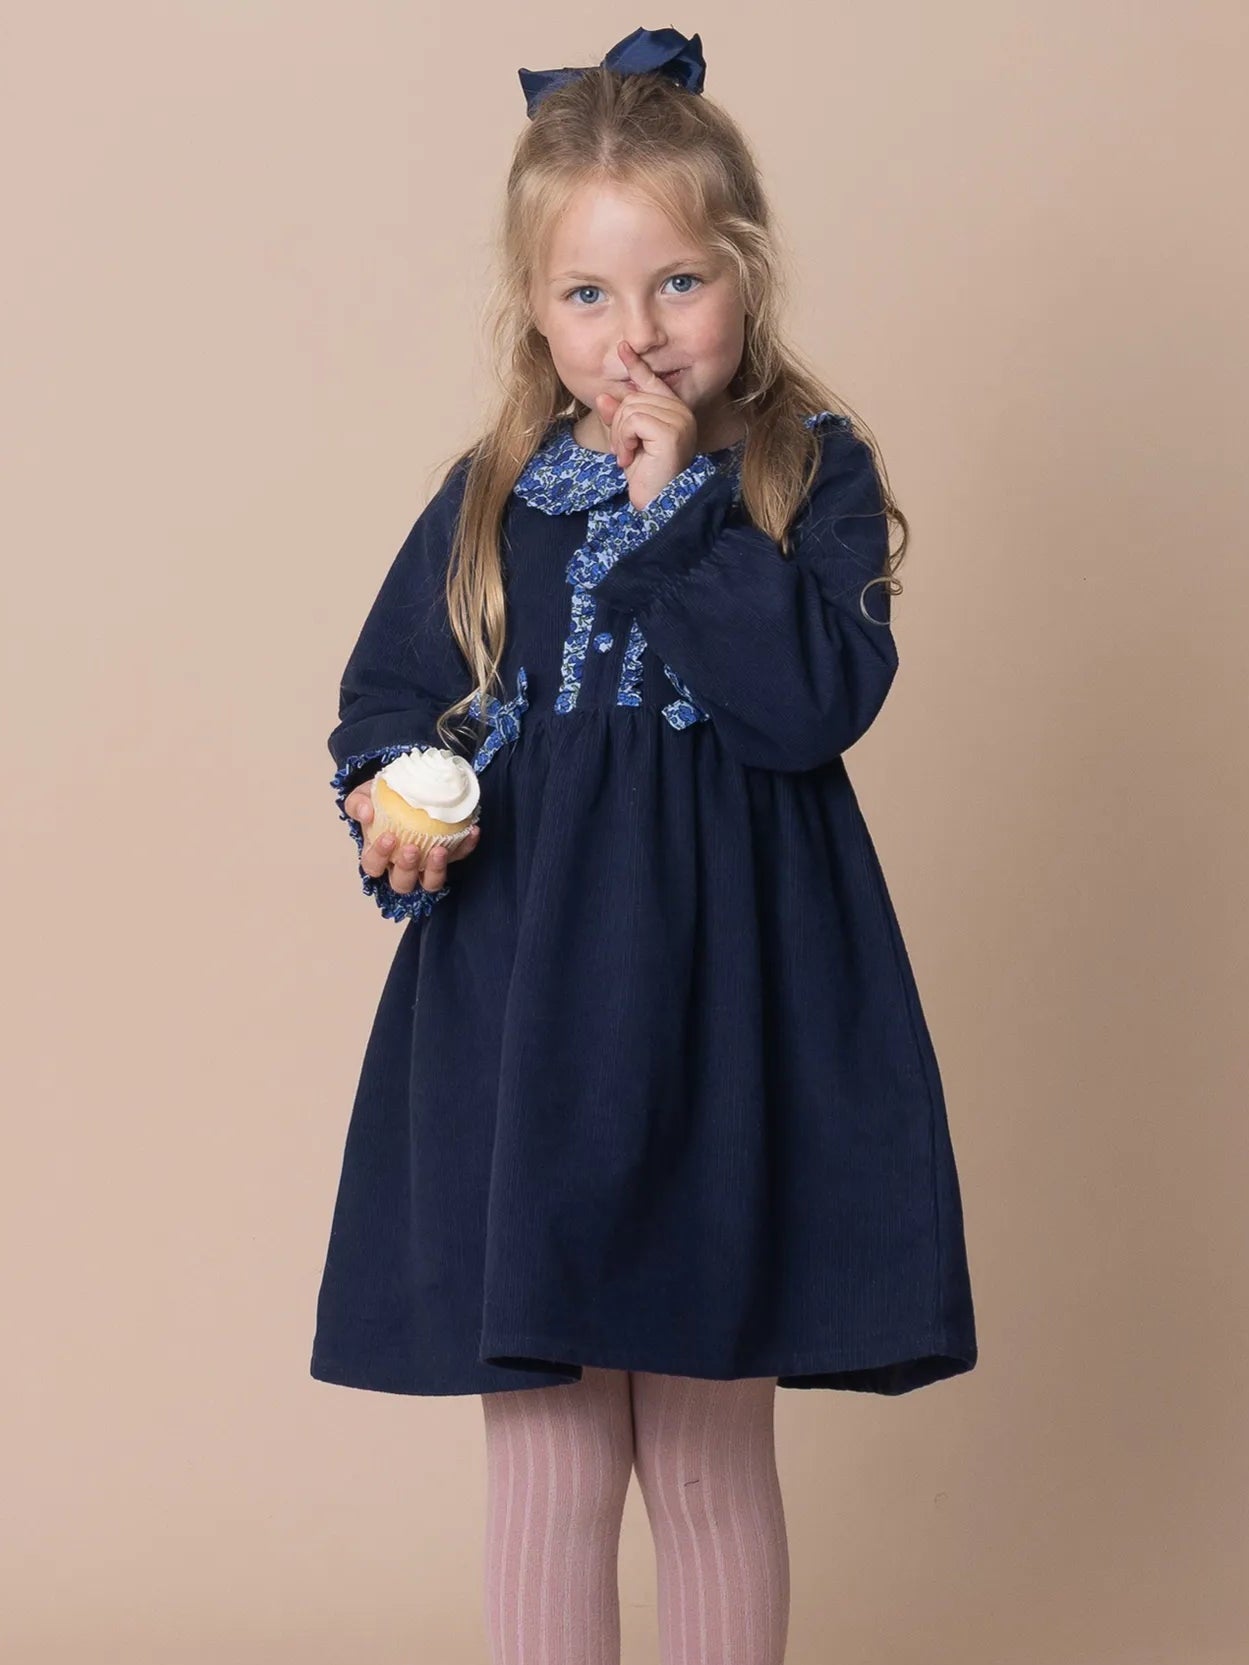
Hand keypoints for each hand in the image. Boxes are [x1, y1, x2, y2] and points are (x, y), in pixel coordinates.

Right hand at [343, 780, 480, 896]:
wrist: (406, 787)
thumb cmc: (382, 797)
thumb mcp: (364, 795)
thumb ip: (358, 803)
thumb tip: (366, 812)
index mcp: (379, 855)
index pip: (373, 866)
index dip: (379, 857)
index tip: (388, 837)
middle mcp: (402, 865)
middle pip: (402, 882)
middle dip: (407, 869)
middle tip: (413, 848)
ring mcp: (426, 863)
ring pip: (431, 882)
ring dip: (436, 870)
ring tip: (440, 849)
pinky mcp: (449, 854)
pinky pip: (459, 856)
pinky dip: (466, 847)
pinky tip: (471, 831)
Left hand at [594, 341, 698, 511]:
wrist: (658, 503)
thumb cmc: (646, 475)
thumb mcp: (628, 442)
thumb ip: (619, 418)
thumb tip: (604, 396)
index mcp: (674, 411)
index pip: (652, 381)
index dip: (636, 365)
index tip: (623, 347)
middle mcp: (681, 411)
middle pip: (633, 398)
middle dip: (618, 425)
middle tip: (624, 450)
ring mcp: (679, 419)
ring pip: (630, 409)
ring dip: (620, 436)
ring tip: (628, 456)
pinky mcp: (671, 431)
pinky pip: (632, 420)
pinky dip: (624, 440)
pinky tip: (630, 458)